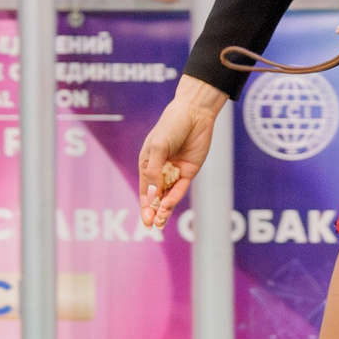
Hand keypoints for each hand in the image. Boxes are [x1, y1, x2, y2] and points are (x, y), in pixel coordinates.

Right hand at [138, 76, 229, 231]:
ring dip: (164, 208)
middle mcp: (160, 171)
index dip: (144, 206)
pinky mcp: (189, 170)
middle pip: (156, 197)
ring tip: (160, 220)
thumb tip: (152, 195)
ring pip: (168, 195)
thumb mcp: (159, 147)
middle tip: (153, 225)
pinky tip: (169, 205)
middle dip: (153, 212)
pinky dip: (175, 197)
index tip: (145, 221)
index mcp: (147, 164)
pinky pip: (181, 187)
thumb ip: (154, 171)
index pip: (144, 191)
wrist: (194, 113)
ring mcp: (175, 171)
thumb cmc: (171, 126)